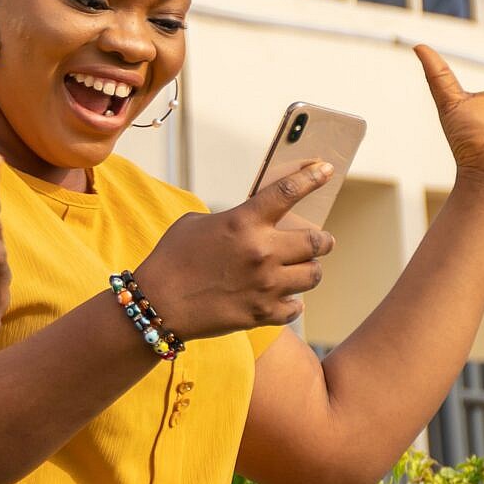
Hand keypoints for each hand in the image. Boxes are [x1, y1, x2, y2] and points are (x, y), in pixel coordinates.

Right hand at [135, 164, 339, 339]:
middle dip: (324, 240)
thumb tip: (256, 219)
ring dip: (309, 270)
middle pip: (318, 242)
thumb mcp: (197, 224)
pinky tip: (284, 298)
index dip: (312, 177)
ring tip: (300, 270)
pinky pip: (296, 307)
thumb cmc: (172, 258)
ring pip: (313, 275)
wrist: (157, 303)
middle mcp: (261, 252)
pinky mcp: (263, 313)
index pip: (289, 191)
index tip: (327, 170)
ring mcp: (265, 285)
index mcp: (243, 222)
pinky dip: (292, 303)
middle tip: (322, 241)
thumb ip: (233, 219)